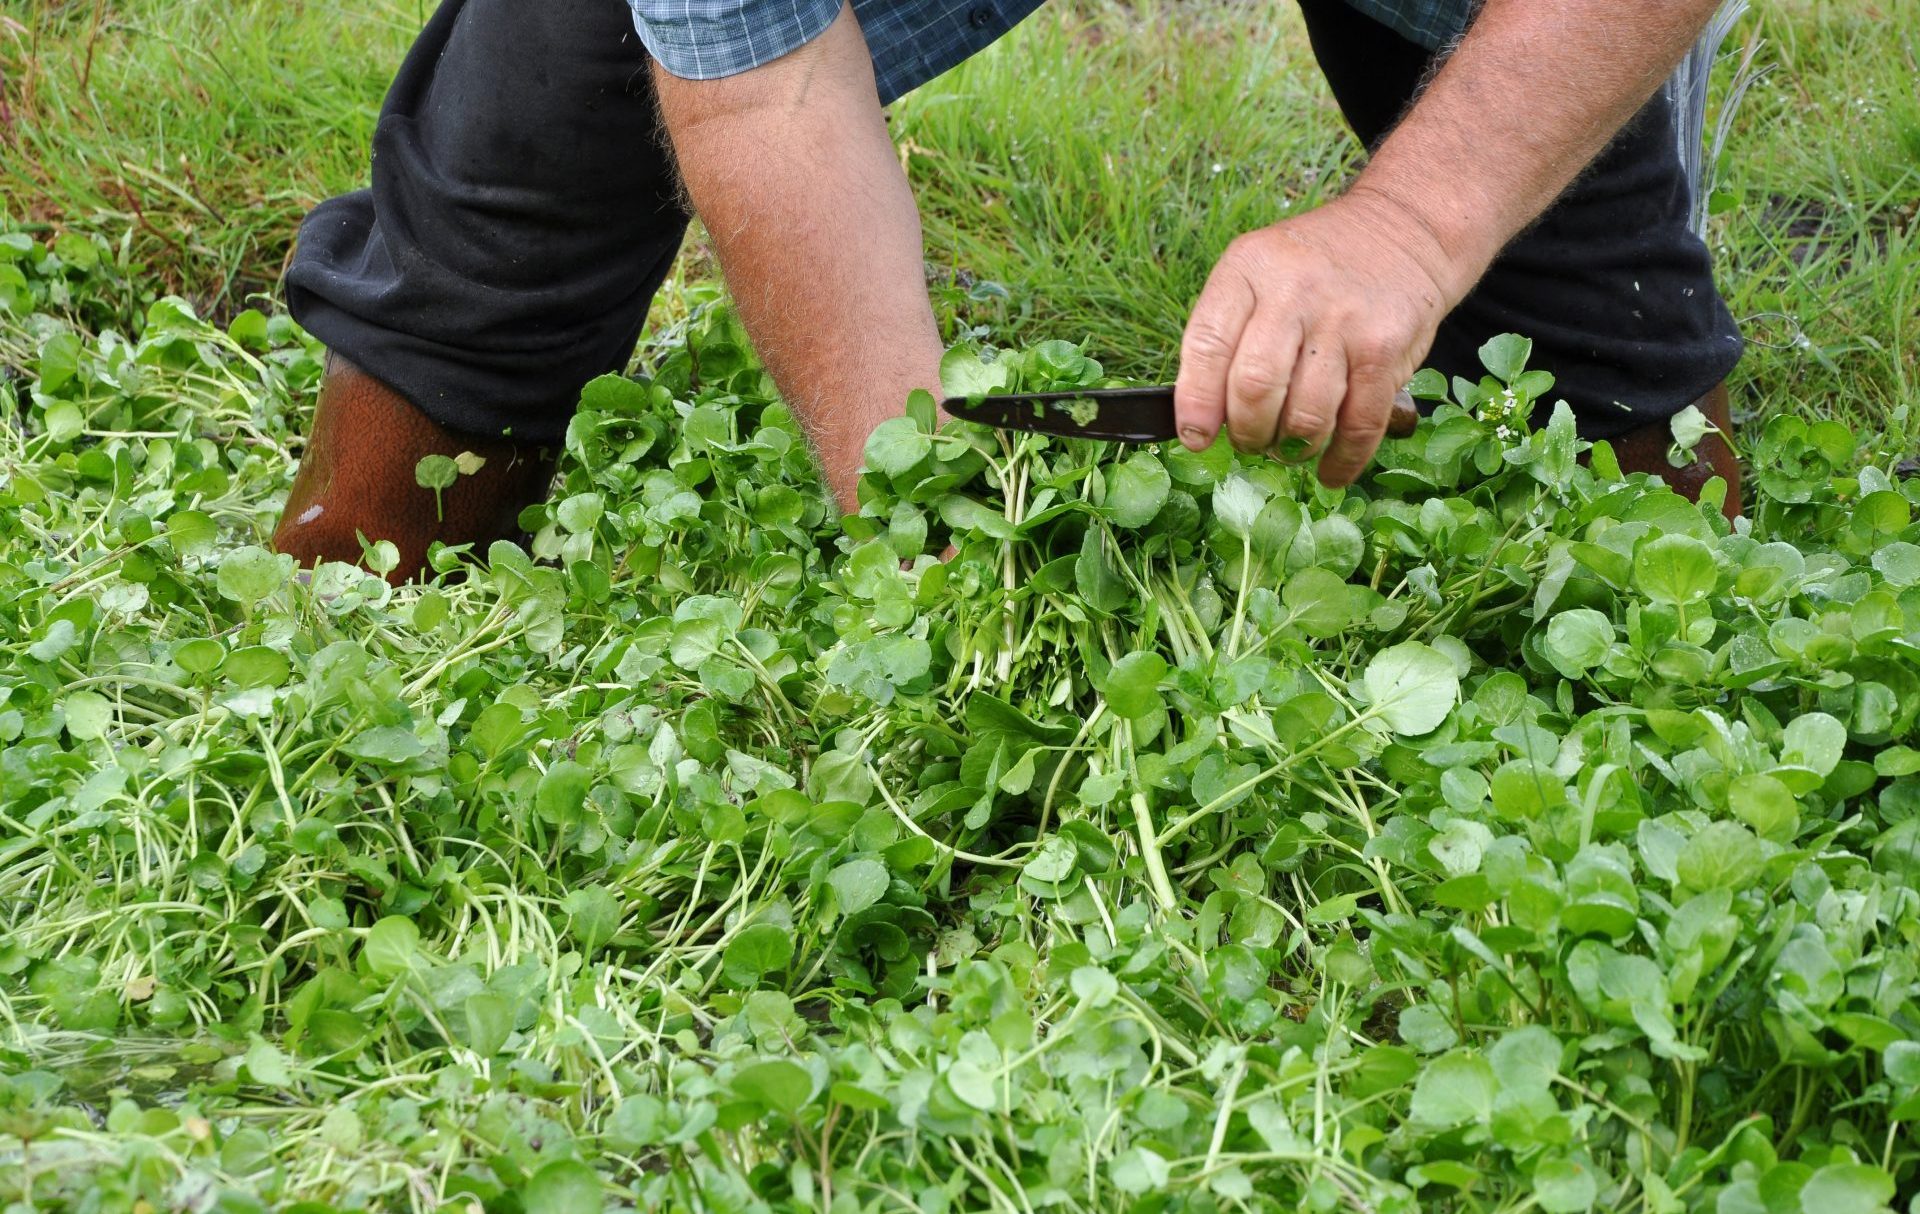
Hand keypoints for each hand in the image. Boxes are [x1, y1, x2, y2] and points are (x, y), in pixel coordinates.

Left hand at [1174, 190, 1473, 486]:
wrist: (1403, 232)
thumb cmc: (1313, 267)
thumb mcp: (1258, 272)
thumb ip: (1228, 332)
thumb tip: (1201, 419)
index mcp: (1248, 269)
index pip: (1207, 344)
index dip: (1195, 402)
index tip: (1195, 437)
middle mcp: (1294, 291)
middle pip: (1255, 387)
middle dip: (1246, 433)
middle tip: (1250, 441)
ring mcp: (1344, 321)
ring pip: (1305, 415)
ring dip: (1290, 448)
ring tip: (1288, 446)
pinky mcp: (1385, 350)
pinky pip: (1359, 425)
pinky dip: (1341, 461)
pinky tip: (1330, 470)